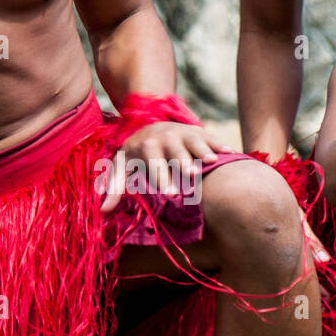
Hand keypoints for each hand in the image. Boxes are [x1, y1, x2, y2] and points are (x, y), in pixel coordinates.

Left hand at [99, 121, 232, 213]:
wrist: (147, 125)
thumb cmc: (134, 156)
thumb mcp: (120, 167)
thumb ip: (113, 187)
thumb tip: (103, 210)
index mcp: (145, 146)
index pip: (152, 162)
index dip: (161, 177)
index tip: (170, 194)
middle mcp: (164, 136)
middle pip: (174, 150)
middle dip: (183, 162)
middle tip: (192, 176)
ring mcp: (182, 132)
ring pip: (193, 140)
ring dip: (202, 150)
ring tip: (211, 161)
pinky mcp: (197, 130)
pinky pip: (210, 137)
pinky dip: (220, 145)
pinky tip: (231, 153)